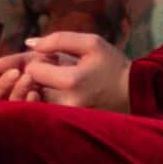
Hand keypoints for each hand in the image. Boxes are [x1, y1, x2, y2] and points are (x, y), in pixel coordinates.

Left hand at [0, 31, 130, 112]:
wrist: (134, 94)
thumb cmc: (113, 65)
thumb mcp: (91, 43)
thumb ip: (58, 39)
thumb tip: (29, 43)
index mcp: (72, 81)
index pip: (32, 71)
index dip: (35, 62)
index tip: (48, 60)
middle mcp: (66, 104)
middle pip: (28, 90)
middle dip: (29, 77)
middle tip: (40, 72)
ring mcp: (66, 118)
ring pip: (33, 103)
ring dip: (32, 90)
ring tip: (44, 82)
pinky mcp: (67, 124)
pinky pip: (42, 112)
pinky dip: (40, 101)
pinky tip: (48, 93)